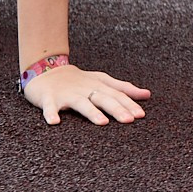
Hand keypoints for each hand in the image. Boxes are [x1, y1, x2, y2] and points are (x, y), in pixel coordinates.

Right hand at [21, 61, 150, 126]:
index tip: (141, 115)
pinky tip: (54, 122)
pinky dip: (50, 114)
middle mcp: (84, 89)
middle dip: (116, 109)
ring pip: (81, 103)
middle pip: (102, 98)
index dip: (129, 104)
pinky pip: (49, 107)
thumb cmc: (78, 80)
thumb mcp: (102, 81)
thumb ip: (123, 88)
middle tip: (129, 120)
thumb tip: (147, 94)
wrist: (45, 69)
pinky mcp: (48, 98)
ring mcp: (66, 94)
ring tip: (102, 122)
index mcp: (98, 85)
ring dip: (91, 112)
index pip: (116, 95)